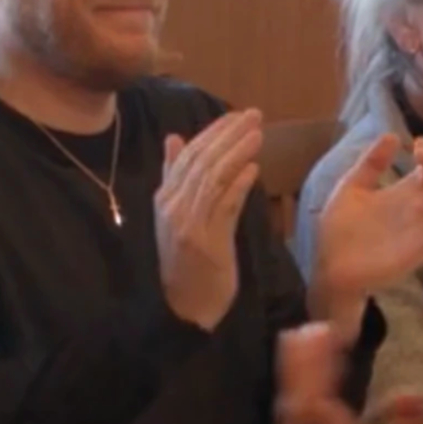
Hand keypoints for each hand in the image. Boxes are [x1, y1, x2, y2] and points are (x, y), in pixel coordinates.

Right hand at [157, 108, 264, 331]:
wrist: (184, 308)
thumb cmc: (185, 261)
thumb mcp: (176, 216)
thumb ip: (175, 177)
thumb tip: (174, 138)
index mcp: (164, 200)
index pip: (188, 156)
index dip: (213, 133)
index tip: (236, 115)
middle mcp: (173, 210)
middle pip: (202, 163)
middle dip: (229, 136)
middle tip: (253, 115)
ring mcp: (190, 227)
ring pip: (214, 181)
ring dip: (237, 154)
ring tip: (258, 134)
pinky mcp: (209, 245)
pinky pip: (225, 209)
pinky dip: (238, 186)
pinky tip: (253, 170)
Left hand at [309, 134, 422, 315]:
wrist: (329, 266)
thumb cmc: (340, 230)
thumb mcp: (352, 187)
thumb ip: (372, 163)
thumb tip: (392, 135)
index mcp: (405, 191)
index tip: (418, 142)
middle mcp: (419, 207)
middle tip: (421, 153)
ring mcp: (420, 229)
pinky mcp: (418, 250)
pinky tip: (421, 207)